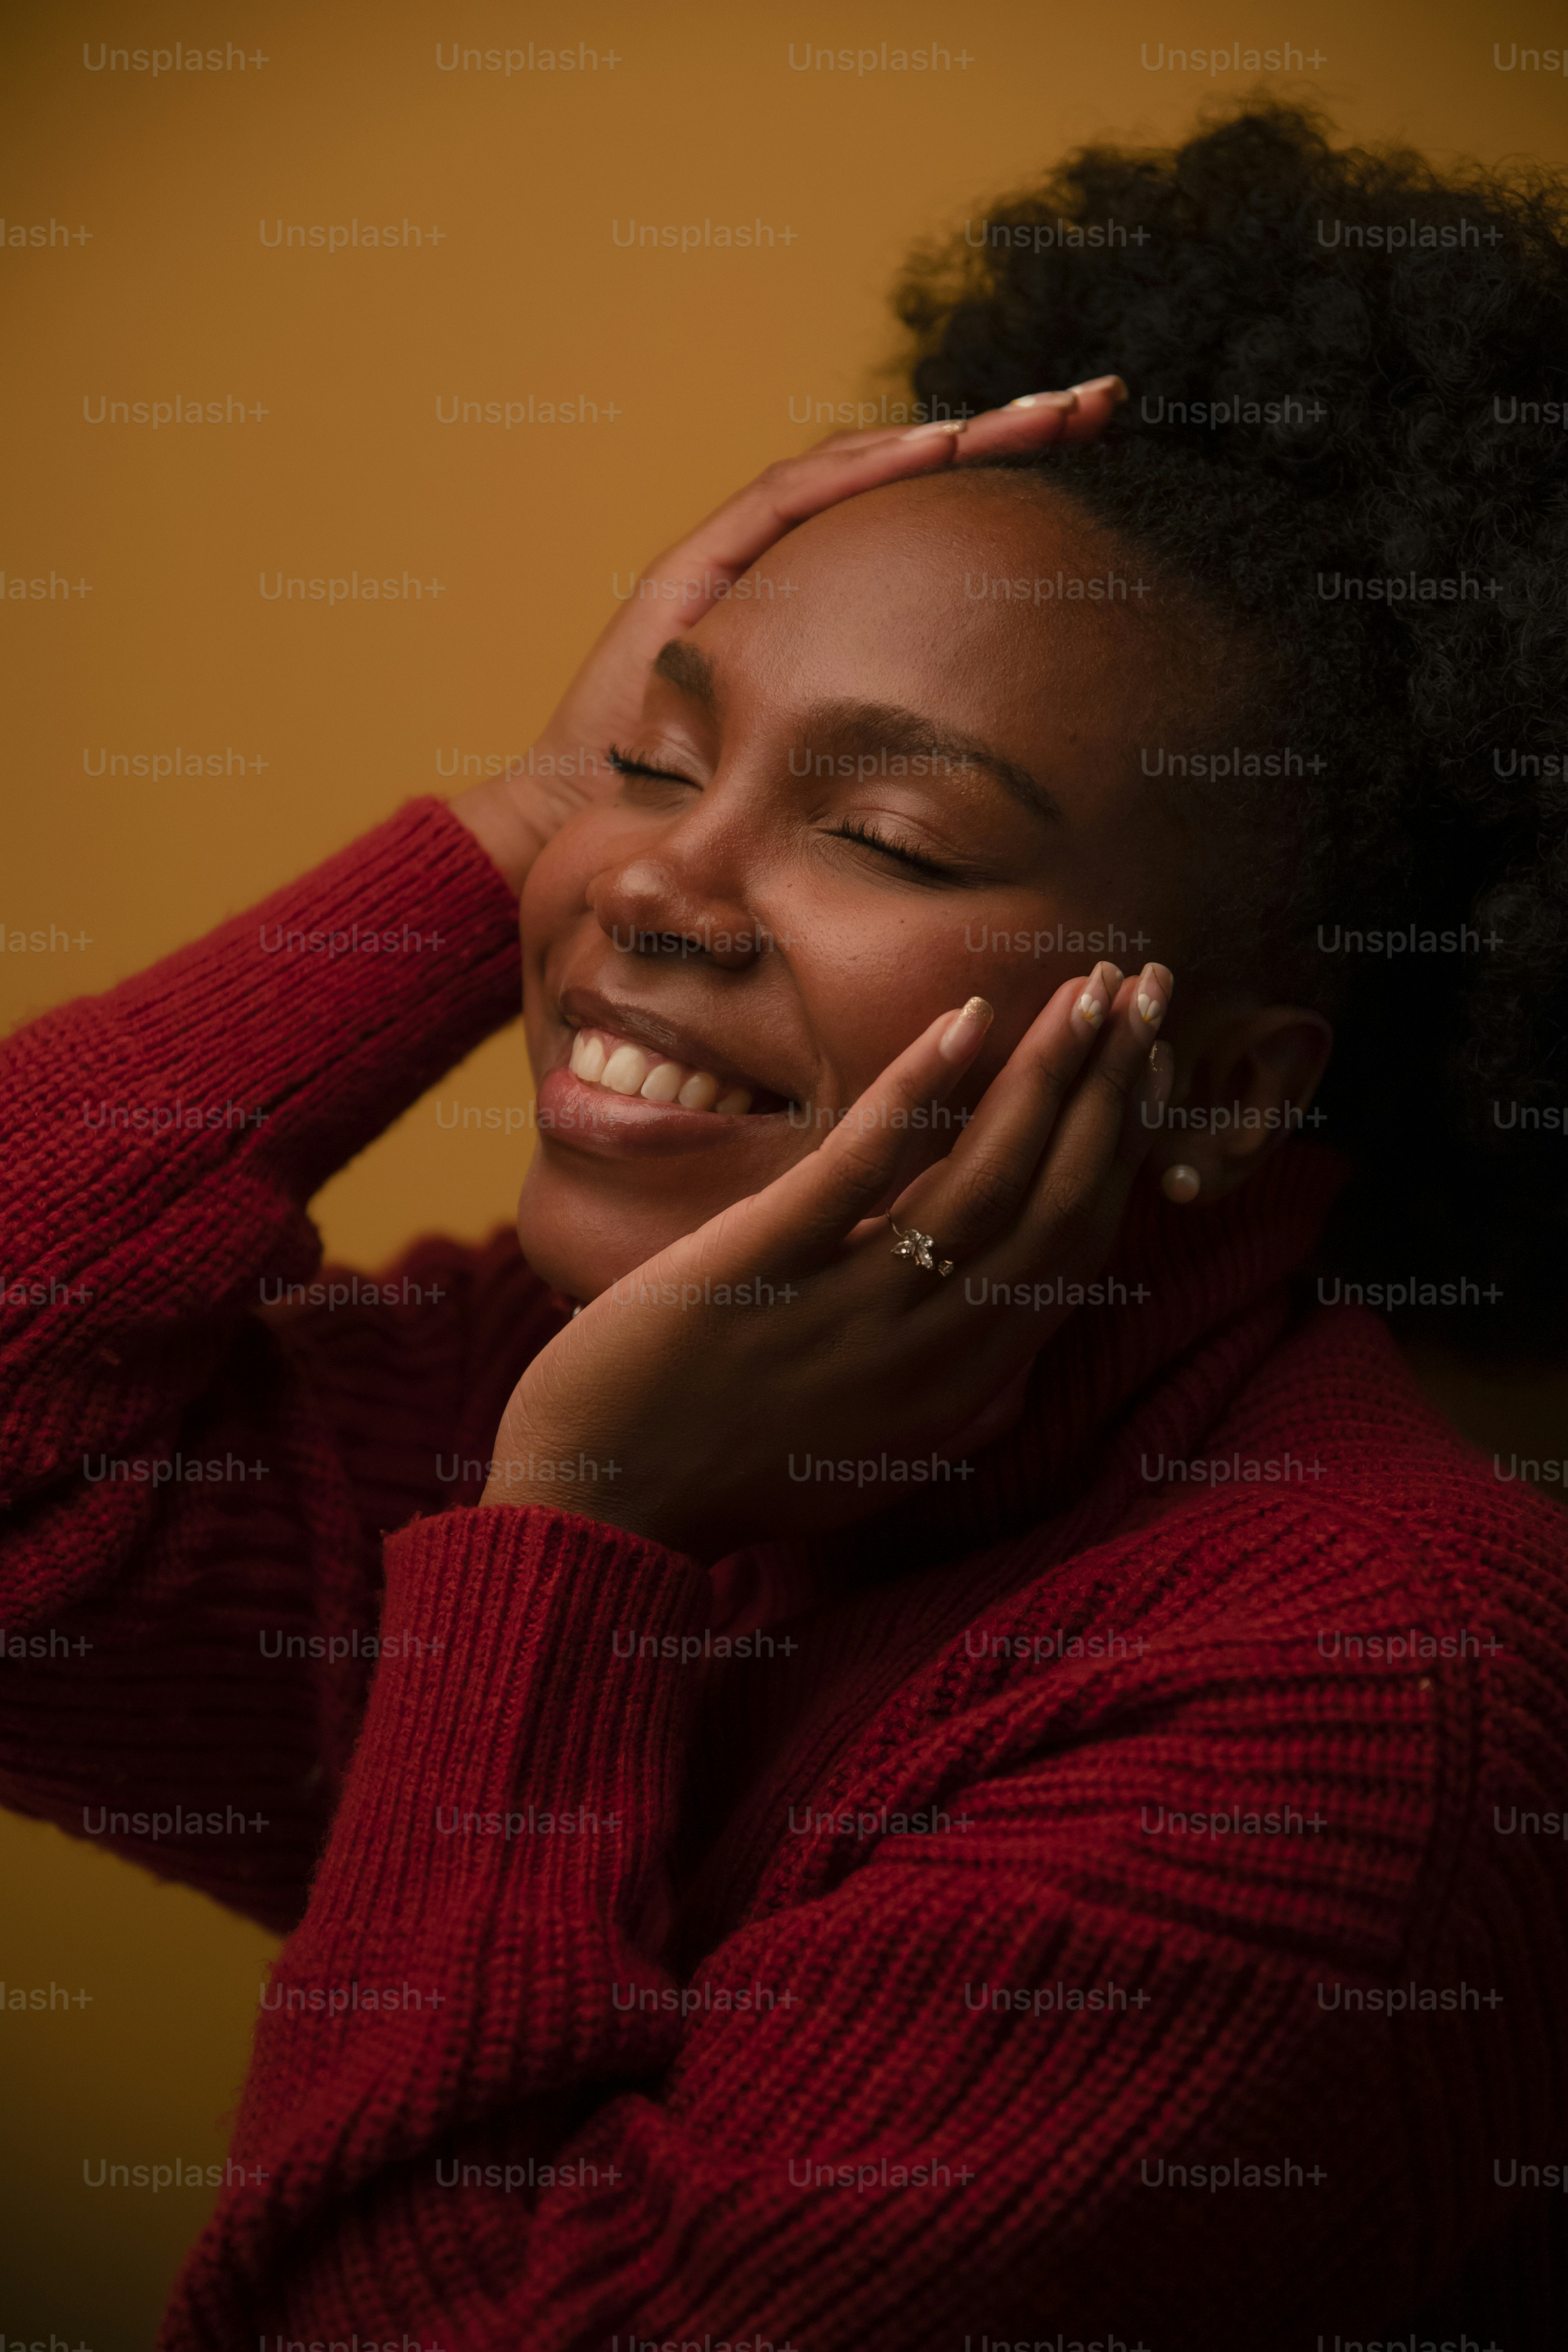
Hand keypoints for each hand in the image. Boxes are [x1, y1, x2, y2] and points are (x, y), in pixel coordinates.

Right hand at [450, 378, 1128, 890]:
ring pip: (860, 471)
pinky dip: (864, 470)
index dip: (1014, 485)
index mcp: (830, 610)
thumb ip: (903, 756)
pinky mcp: (694, 567)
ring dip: (955, 434)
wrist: (587, 826)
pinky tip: (937, 445)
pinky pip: (789, 501)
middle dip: (1009, 433)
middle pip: (911, 479)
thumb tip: (1011, 774)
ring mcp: (741, 559)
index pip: (933, 527)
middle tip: (1103, 401)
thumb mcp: (835, 777)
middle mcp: (791, 568)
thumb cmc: (707, 817)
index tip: (1097, 457)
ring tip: (1043, 410)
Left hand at [481, 956, 1170, 1561]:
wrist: (598, 1508)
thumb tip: (1022, 1380)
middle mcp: (926, 1355)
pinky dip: (921, 1093)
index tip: (1149, 1065)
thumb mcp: (872, 1463)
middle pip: (1055, 1204)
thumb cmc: (730, 1475)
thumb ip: (954, 1418)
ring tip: (1091, 986)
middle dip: (1113, 1091)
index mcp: (961, 1391)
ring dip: (1048, 1073)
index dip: (1124, 1149)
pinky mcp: (759, 1265)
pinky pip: (859, 1172)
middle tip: (1150, 990)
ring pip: (983, 1180)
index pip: (1076, 1250)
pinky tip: (969, 1020)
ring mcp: (846, 1310)